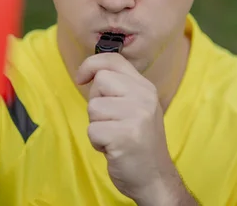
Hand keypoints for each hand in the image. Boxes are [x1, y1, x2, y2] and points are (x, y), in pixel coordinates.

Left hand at [76, 52, 194, 204]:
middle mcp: (143, 97)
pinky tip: (113, 148)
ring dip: (97, 125)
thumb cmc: (138, 142)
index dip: (91, 64)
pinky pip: (92, 130)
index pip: (114, 59)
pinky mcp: (125, 135)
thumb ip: (118, 88)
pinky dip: (97, 142)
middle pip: (100, 81)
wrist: (155, 177)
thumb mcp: (135, 107)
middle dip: (96, 102)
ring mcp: (136, 116)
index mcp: (145, 87)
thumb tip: (89, 73)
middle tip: (111, 121)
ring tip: (114, 136)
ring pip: (93, 107)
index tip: (81, 78)